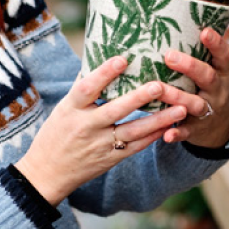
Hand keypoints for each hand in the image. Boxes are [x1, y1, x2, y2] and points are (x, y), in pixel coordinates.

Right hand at [14, 56, 186, 205]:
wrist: (47, 172)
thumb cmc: (56, 132)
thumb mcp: (63, 108)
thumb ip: (83, 87)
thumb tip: (99, 55)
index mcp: (71, 109)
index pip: (87, 88)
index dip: (104, 73)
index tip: (122, 58)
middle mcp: (86, 126)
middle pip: (115, 110)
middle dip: (138, 98)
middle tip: (160, 85)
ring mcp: (99, 145)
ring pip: (132, 131)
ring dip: (158, 120)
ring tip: (180, 108)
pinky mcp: (111, 159)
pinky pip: (136, 147)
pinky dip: (153, 136)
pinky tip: (170, 125)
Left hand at [156, 28, 228, 149]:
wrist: (219, 127)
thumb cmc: (206, 89)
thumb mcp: (210, 71)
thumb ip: (197, 53)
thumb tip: (170, 19)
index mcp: (221, 73)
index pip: (224, 55)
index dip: (216, 43)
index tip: (205, 31)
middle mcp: (218, 91)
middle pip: (207, 77)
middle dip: (190, 67)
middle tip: (169, 56)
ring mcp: (209, 110)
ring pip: (195, 104)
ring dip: (177, 97)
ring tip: (158, 89)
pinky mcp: (198, 129)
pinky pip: (188, 131)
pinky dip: (177, 133)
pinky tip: (166, 134)